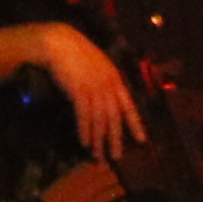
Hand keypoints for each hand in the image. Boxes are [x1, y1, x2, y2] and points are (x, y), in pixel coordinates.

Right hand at [34, 24, 144, 156]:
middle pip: (115, 117)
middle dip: (116, 139)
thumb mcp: (99, 67)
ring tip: (97, 155)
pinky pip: (84, 115)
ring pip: (100, 119)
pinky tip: (84, 142)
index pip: (129, 105)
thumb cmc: (77, 55)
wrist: (60, 43)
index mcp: (115, 79)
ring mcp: (94, 88)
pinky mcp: (79, 91)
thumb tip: (109, 101)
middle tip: (115, 157)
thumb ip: (106, 82)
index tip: (142, 140)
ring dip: (98, 139)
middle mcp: (108, 85)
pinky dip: (85, 130)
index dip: (136, 124)